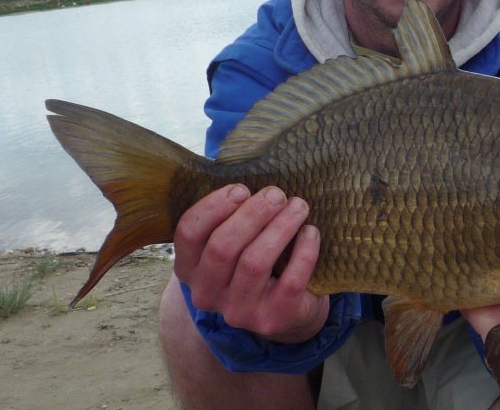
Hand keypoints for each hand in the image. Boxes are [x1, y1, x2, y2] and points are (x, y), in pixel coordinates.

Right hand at [173, 184, 329, 343]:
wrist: (285, 308)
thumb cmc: (255, 260)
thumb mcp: (234, 241)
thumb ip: (230, 216)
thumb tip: (248, 179)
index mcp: (190, 269)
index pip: (188, 233)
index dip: (214, 206)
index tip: (241, 189)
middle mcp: (207, 294)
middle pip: (222, 247)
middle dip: (252, 214)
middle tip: (277, 194)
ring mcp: (238, 312)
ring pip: (255, 262)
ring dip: (280, 227)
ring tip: (299, 206)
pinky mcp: (272, 319)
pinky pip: (290, 281)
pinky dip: (304, 252)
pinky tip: (311, 232)